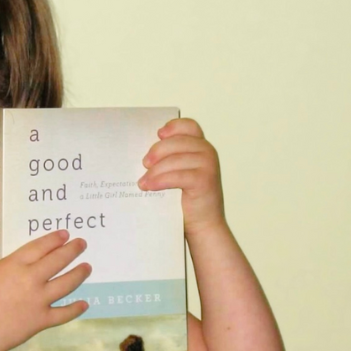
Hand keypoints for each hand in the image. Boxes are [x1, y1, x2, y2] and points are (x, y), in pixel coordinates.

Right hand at [0, 229, 92, 350]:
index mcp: (15, 265)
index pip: (40, 247)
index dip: (55, 239)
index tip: (65, 235)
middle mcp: (32, 279)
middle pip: (58, 261)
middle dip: (73, 250)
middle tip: (82, 244)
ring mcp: (40, 300)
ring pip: (67, 284)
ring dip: (80, 274)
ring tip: (88, 267)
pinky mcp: (42, 320)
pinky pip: (64, 314)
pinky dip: (75, 309)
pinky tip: (84, 304)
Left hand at [140, 118, 226, 236]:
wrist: (202, 224)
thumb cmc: (186, 199)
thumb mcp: (178, 172)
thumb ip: (169, 158)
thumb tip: (144, 153)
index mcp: (201, 146)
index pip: (188, 126)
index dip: (173, 127)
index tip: (158, 134)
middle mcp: (207, 152)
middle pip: (177, 142)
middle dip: (157, 152)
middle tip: (144, 164)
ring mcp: (208, 165)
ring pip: (175, 159)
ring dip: (155, 171)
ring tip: (142, 182)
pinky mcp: (204, 180)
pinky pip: (177, 176)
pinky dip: (160, 181)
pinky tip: (149, 187)